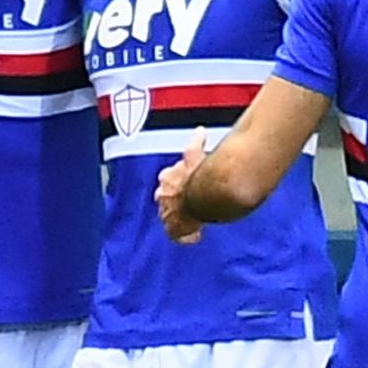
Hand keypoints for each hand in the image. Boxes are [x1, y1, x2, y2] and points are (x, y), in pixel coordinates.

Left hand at [155, 128, 209, 243]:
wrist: (203, 194)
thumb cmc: (199, 174)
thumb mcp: (195, 153)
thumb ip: (196, 142)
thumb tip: (200, 130)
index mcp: (167, 177)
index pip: (166, 180)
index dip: (177, 183)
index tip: (186, 185)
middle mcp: (164, 195)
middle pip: (165, 199)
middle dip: (174, 202)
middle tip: (189, 205)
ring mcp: (168, 213)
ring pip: (170, 217)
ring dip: (179, 219)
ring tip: (192, 223)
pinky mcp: (175, 228)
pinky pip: (177, 234)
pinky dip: (185, 236)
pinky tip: (195, 236)